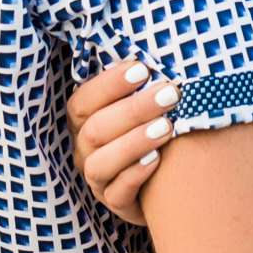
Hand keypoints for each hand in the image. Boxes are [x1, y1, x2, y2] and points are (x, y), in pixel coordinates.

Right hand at [68, 59, 178, 224]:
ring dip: (134, 142)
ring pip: (101, 163)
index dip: (109, 85)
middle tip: (170, 94)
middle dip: (133, 109)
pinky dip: (135, 175)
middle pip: (96, 129)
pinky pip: (117, 193)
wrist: (169, 180)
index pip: (82, 101)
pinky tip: (158, 161)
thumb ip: (143, 82)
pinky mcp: (116, 204)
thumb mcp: (144, 104)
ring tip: (167, 128)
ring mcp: (97, 179)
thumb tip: (163, 48)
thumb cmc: (155, 127)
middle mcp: (85, 149)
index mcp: (85, 120)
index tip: (142, 69)